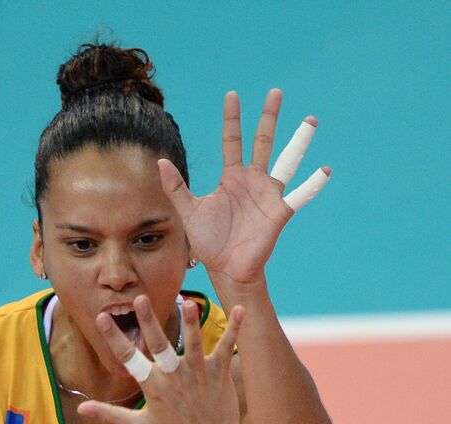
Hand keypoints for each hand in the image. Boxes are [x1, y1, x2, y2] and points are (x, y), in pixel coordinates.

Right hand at [78, 297, 245, 423]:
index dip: (115, 338)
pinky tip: (241, 308)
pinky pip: (227, 347)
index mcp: (153, 387)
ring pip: (194, 343)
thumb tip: (80, 408)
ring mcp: (198, 374)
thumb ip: (110, 414)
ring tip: (187, 303)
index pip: (129, 358)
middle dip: (148, 322)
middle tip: (140, 299)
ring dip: (191, 323)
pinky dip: (234, 329)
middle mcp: (174, 377)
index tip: (102, 318)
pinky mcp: (219, 373)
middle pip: (159, 345)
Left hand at [158, 90, 329, 283]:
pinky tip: (325, 170)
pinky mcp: (279, 212)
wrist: (225, 268)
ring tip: (311, 121)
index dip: (232, 120)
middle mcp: (252, 181)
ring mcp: (268, 194)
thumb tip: (161, 162)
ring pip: (287, 161)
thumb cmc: (209, 242)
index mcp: (232, 178)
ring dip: (299, 141)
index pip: (232, 141)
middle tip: (275, 92)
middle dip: (269, 117)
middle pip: (263, 141)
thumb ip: (176, 188)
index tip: (232, 96)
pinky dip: (313, 184)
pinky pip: (299, 195)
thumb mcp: (189, 211)